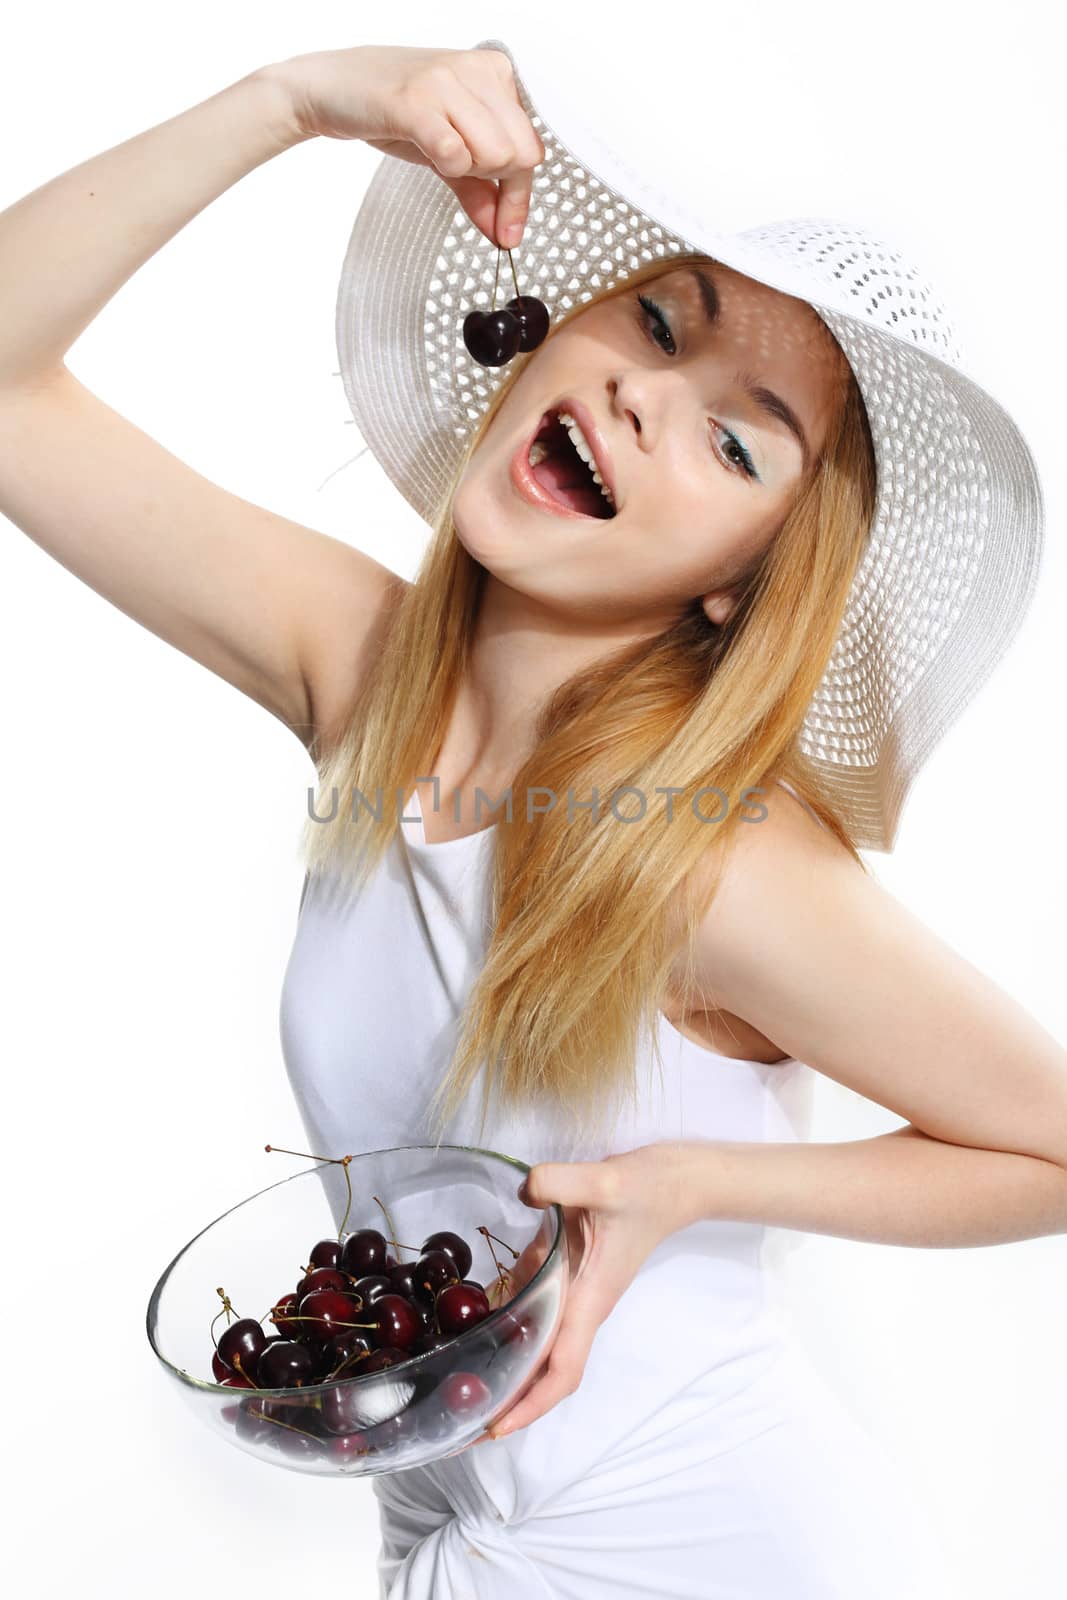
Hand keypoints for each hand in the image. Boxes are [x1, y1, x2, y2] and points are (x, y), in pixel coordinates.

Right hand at [262, 45, 544, 247]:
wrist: (332, 88)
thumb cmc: (393, 110)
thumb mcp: (448, 150)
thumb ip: (481, 190)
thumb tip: (506, 233)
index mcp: (494, 72)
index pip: (532, 146)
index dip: (519, 193)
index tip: (506, 223)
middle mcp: (476, 70)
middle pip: (521, 154)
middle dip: (493, 180)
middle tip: (458, 170)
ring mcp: (447, 82)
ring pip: (496, 154)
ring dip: (467, 171)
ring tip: (438, 152)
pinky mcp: (416, 101)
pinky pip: (455, 154)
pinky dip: (446, 167)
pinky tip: (427, 151)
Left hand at [469, 1142, 697, 1443]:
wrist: (676, 1182)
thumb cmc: (648, 1190)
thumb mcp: (604, 1181)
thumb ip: (560, 1183)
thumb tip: (525, 1191)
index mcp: (590, 1301)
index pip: (561, 1369)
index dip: (530, 1404)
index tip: (495, 1428)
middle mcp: (580, 1305)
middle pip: (544, 1370)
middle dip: (507, 1399)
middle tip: (457, 1417)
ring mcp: (574, 1290)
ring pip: (537, 1341)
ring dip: (504, 1365)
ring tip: (456, 1381)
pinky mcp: (568, 1269)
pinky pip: (534, 1306)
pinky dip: (507, 1319)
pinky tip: (471, 1317)